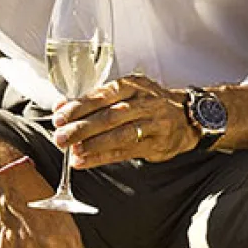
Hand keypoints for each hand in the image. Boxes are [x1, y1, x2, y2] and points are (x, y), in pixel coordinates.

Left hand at [54, 74, 196, 166]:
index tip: (59, 116)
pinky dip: (101, 157)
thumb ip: (95, 100)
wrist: (187, 117)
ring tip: (72, 151)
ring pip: (119, 135)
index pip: (102, 95)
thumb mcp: (126, 93)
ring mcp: (152, 124)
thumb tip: (61, 107)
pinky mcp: (155, 144)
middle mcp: (144, 103)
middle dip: (82, 128)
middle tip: (61, 137)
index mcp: (132, 86)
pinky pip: (124, 152)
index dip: (79, 107)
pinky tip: (84, 161)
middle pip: (110, 116)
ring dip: (92, 145)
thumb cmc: (149, 104)